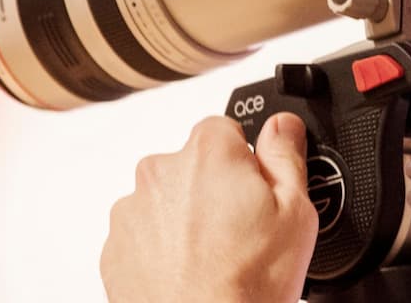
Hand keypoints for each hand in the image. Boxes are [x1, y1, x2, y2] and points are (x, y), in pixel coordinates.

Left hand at [101, 113, 317, 302]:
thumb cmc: (246, 285)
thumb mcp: (296, 213)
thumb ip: (286, 156)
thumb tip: (282, 125)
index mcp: (207, 152)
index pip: (227, 130)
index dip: (248, 164)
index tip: (257, 195)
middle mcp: (160, 172)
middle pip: (194, 166)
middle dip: (214, 190)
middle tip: (240, 233)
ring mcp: (132, 212)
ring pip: (167, 202)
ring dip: (185, 220)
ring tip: (214, 260)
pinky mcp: (115, 249)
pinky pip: (144, 236)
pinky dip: (162, 250)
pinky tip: (189, 274)